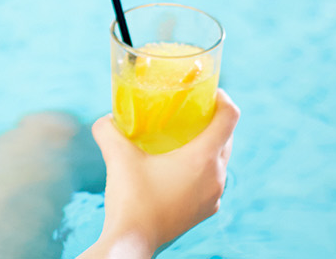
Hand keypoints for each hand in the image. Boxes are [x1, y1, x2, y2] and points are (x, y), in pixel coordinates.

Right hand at [80, 90, 239, 257]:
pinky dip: (202, 170)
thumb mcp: (117, 158)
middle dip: (212, 121)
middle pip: (227, 138)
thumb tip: (105, 118)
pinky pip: (211, 182)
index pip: (230, 117)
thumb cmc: (130, 199)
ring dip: (207, 147)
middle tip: (189, 112)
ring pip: (220, 161)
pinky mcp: (205, 211)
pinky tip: (179, 170)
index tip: (207, 93)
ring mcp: (213, 196)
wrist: (132, 242)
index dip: (222, 99)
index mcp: (203, 158)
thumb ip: (109, 130)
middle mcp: (216, 177)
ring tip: (183, 139)